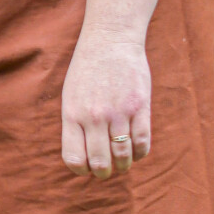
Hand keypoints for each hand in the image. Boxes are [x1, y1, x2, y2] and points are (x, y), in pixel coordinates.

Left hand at [61, 34, 150, 176]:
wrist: (111, 40)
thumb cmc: (88, 71)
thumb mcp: (71, 96)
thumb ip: (75, 124)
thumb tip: (82, 156)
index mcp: (72, 115)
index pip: (73, 158)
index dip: (80, 170)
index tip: (85, 169)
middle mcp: (94, 117)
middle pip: (100, 162)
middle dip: (103, 173)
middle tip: (106, 171)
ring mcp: (118, 112)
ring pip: (123, 155)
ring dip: (123, 166)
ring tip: (122, 164)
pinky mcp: (140, 106)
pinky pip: (142, 142)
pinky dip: (140, 153)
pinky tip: (136, 152)